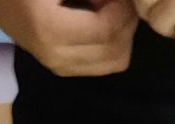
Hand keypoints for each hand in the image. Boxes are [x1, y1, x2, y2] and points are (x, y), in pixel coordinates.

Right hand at [0, 0, 135, 75]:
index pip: (108, 29)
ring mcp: (56, 64)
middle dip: (126, 22)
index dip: (123, 7)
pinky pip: (101, 63)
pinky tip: (97, 18)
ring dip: (119, 33)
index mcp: (49, 28)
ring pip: (113, 62)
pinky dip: (109, 42)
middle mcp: (54, 55)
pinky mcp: (58, 66)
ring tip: (107, 6)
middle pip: (117, 52)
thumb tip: (125, 0)